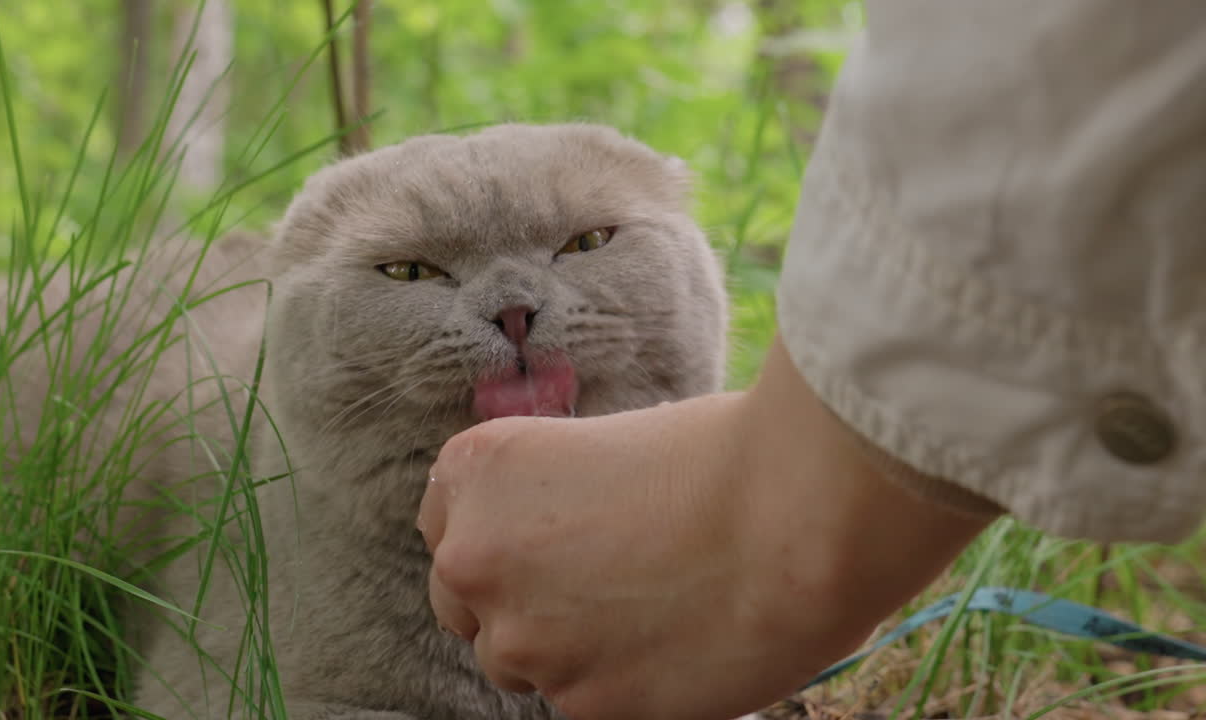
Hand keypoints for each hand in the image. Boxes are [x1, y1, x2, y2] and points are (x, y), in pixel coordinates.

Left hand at [418, 339, 992, 719]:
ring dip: (565, 645)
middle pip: (465, 600)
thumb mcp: (607, 446)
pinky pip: (581, 699)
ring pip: (520, 661)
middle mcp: (475, 558)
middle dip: (517, 597)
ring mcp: (522, 640)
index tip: (541, 541)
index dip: (499, 535)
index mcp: (477, 473)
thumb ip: (554, 498)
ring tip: (648, 611)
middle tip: (595, 583)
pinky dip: (616, 680)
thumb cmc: (723, 456)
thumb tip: (558, 540)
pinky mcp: (583, 704)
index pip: (445, 522)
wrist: (798, 515)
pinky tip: (673, 642)